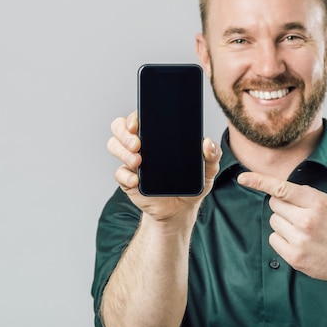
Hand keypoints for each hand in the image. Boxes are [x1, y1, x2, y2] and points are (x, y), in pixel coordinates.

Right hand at [107, 110, 221, 221]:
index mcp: (157, 135)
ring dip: (122, 152)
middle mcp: (141, 145)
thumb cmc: (191, 184)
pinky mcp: (128, 180)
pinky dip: (125, 176)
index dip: (134, 116)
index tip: (138, 123)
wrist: (181, 210)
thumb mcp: (207, 170)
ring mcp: (132, 162)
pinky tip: (136, 181)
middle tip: (137, 144)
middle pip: (119, 127)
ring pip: (114, 146)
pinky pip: (119, 174)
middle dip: (124, 133)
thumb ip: (213, 155)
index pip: (140, 117)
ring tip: (138, 162)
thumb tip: (208, 143)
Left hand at [237, 172, 326, 288]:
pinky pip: (274, 240)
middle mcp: (307, 220)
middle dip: (284, 207)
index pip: (282, 188)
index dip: (259, 181)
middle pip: (275, 204)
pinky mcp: (294, 257)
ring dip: (283, 223)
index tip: (242, 178)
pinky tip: (300, 242)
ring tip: (304, 230)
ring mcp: (300, 240)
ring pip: (274, 222)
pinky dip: (282, 239)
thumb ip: (307, 195)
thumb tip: (281, 190)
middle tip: (302, 215)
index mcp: (317, 203)